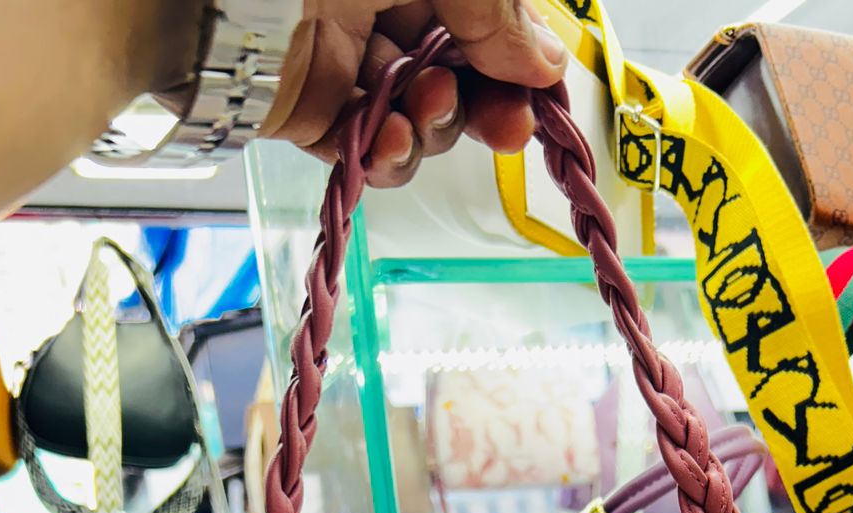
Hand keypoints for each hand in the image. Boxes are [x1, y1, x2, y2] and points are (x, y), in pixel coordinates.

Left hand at [262, 0, 567, 186]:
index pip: (484, 27)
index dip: (515, 69)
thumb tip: (545, 60)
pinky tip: (389, 144)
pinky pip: (360, 147)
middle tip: (492, 120)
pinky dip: (382, 157)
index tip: (536, 101)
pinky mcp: (307, 106)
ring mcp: (345, 56)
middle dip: (478, 108)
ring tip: (419, 116)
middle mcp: (382, 4)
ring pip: (412, 119)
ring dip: (430, 131)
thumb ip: (496, 11)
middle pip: (455, 78)